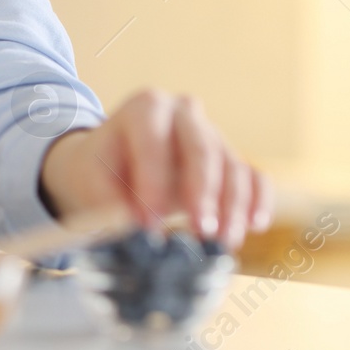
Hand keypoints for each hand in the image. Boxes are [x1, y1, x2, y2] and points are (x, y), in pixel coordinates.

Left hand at [38, 89, 271, 248]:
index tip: (149, 224)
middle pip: (202, 148)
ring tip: (223, 241)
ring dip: (233, 206)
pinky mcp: (231, 159)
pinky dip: (257, 200)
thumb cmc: (101, 173)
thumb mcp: (92, 181)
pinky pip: (254, 175)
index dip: (152, 182)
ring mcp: (212, 133)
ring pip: (232, 165)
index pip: (154, 141)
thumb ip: (111, 200)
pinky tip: (255, 225)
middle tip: (201, 231)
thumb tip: (138, 226)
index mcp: (145, 107)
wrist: (114, 167)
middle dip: (203, 193)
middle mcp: (184, 113)